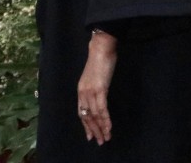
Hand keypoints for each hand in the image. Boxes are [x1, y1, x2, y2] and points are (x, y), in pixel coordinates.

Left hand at [77, 29, 116, 144]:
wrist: (100, 49)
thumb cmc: (99, 62)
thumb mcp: (94, 78)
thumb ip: (95, 88)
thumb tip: (99, 98)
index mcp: (81, 90)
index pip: (81, 111)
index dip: (85, 124)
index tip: (90, 135)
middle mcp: (83, 92)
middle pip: (86, 116)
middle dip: (93, 130)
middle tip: (99, 141)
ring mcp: (90, 91)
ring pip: (94, 115)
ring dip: (101, 128)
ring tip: (106, 138)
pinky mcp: (99, 89)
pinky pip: (102, 108)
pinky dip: (105, 120)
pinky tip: (109, 127)